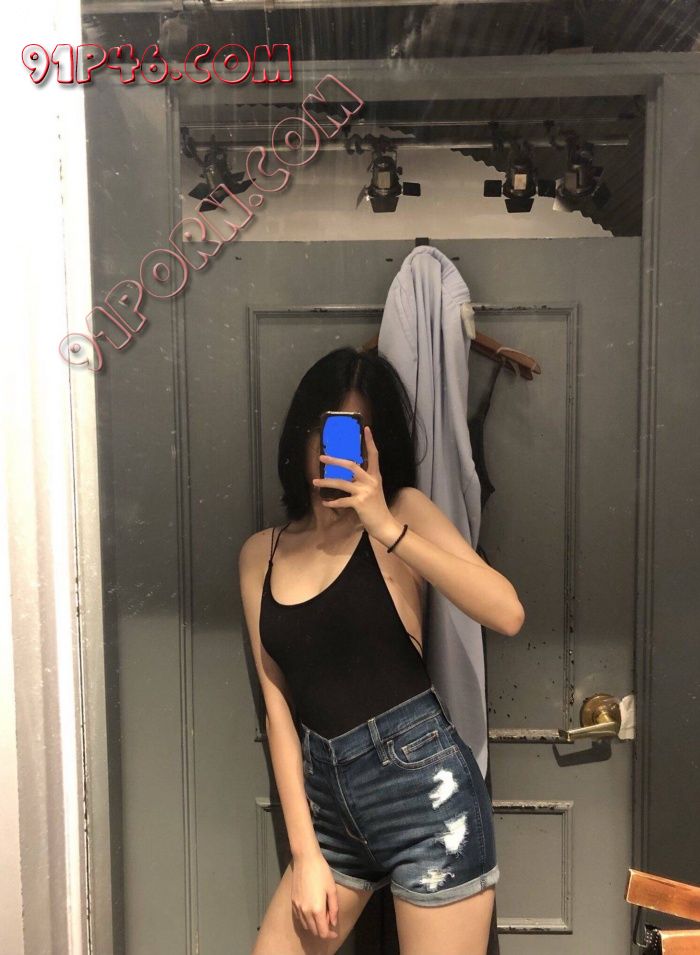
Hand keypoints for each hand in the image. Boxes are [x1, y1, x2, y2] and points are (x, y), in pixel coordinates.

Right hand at [290, 850, 338, 939]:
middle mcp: (305, 912)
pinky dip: (306, 920)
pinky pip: (299, 918)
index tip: (335, 931)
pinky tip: (311, 911)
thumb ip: (333, 909)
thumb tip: (333, 923)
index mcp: (316, 910)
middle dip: (323, 930)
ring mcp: (297, 907)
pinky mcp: (292, 902)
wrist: (305, 859)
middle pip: (314, 931)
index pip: (322, 932)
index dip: (330, 935)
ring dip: (314, 925)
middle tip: (329, 920)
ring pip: (306, 926)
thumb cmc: (321, 872)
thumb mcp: (332, 890)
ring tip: (321, 914)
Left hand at [312, 425, 401, 543]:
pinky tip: (325, 502)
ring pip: (342, 483)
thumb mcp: (373, 490)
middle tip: (322, 458)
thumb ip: (362, 481)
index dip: (370, 441)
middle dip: (335, 461)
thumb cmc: (377, 507)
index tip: (366, 428)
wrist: (384, 524)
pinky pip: (342, 501)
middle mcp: (371, 481)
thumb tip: (346, 474)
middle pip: (351, 465)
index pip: (374, 455)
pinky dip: (332, 502)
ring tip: (315, 482)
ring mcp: (365, 492)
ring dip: (326, 482)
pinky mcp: (360, 503)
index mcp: (375, 476)